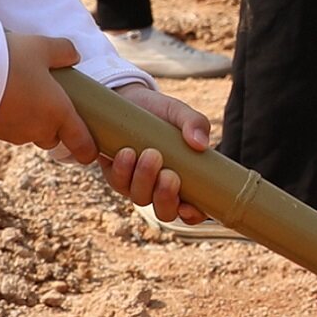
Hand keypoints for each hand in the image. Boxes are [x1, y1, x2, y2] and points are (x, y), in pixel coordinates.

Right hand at [0, 34, 92, 156]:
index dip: (89, 150)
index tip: (91, 149)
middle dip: (55, 124)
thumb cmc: (8, 61)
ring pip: (31, 132)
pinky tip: (3, 94)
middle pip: (54, 137)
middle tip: (49, 98)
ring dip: (31, 118)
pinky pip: (10, 127)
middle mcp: (39, 129)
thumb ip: (63, 51)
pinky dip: (12, 116)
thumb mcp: (40, 46)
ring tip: (21, 89)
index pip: (82, 145)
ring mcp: (14, 134)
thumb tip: (74, 57)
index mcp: (59, 113)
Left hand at [89, 78, 214, 217]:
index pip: (193, 211)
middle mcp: (161, 189)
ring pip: (140, 198)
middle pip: (165, 212)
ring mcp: (137, 185)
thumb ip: (195, 123)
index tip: (188, 207)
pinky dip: (123, 170)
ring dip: (144, 180)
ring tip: (150, 153)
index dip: (193, 215)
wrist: (128, 100)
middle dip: (165, 197)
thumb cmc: (160, 112)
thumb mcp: (179, 113)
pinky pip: (118, 183)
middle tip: (169, 174)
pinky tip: (127, 152)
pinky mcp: (116, 176)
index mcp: (185, 180)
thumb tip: (201, 144)